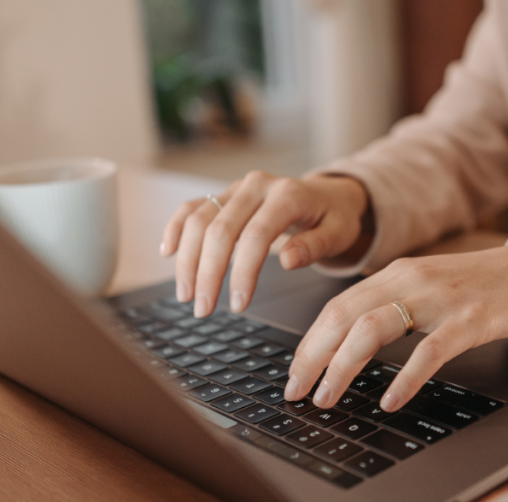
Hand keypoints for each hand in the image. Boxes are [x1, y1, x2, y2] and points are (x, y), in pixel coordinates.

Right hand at [161, 171, 368, 316]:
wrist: (328, 195)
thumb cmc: (334, 218)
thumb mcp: (338, 233)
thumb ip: (315, 246)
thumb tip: (288, 260)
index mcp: (287, 194)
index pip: (256, 236)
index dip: (242, 272)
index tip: (238, 305)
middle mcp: (257, 186)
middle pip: (220, 229)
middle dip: (207, 273)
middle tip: (203, 309)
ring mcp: (237, 188)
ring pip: (199, 219)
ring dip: (188, 259)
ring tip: (185, 295)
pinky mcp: (224, 194)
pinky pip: (192, 207)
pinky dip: (176, 228)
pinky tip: (168, 252)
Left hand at [284, 240, 507, 410]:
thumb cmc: (476, 287)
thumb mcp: (424, 289)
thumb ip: (388, 309)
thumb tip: (344, 349)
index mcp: (394, 275)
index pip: (336, 308)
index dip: (309, 343)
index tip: (293, 375)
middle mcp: (410, 281)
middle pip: (344, 317)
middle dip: (312, 358)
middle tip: (297, 393)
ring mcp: (440, 299)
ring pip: (374, 328)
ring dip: (343, 367)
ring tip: (328, 398)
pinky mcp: (471, 318)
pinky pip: (430, 351)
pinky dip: (405, 378)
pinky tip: (390, 401)